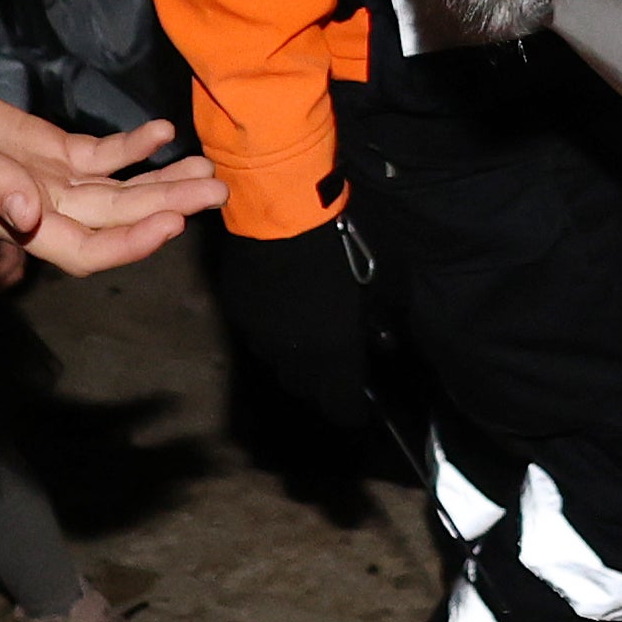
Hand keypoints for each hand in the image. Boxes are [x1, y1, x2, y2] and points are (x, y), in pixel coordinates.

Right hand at [0, 60, 220, 274]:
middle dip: (168, 205)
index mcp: (17, 218)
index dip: (130, 242)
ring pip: (116, 189)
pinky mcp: (44, 150)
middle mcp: (40, 206)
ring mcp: (46, 179)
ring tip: (207, 167)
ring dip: (161, 180)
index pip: (86, 247)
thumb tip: (31, 214)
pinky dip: (131, 147)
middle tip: (219, 189)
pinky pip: (97, 156)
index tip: (173, 222)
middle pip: (116, 217)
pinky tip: (161, 134)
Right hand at [206, 216, 379, 430]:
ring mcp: (259, 334)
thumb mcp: (378, 283)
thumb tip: (383, 338)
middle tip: (336, 369)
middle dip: (322, 384)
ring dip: (295, 358)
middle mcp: (291, 354)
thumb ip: (380, 319)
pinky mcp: (238, 311)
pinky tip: (284, 310)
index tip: (356, 408)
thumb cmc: (339, 244)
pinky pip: (258, 334)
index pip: (339, 403)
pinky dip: (273, 331)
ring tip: (309, 337)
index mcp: (331, 351)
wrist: (283, 212)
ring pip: (278, 362)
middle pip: (305, 388)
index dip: (350, 409)